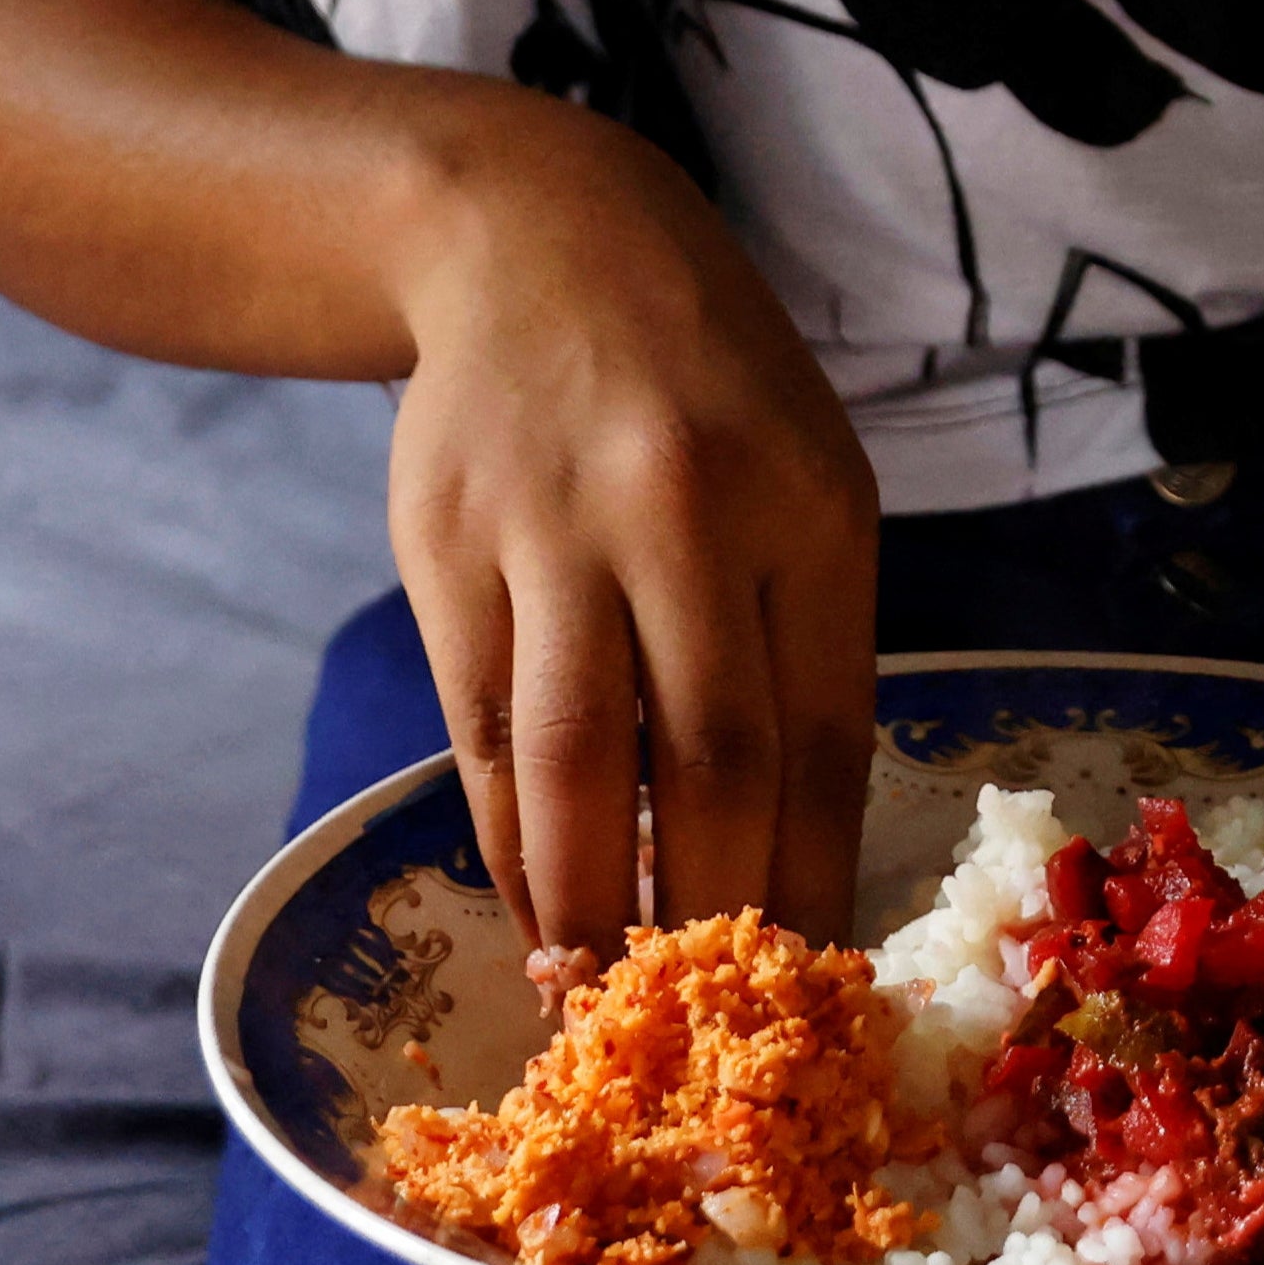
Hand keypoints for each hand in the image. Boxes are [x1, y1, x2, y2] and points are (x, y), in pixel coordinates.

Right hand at [381, 109, 884, 960]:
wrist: (532, 240)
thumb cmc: (704, 386)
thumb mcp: (805, 476)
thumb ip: (805, 643)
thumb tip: (794, 858)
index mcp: (804, 506)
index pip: (817, 735)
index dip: (812, 880)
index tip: (812, 988)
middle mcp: (681, 513)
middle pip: (704, 765)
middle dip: (709, 917)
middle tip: (709, 1024)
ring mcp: (552, 530)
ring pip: (570, 767)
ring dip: (589, 906)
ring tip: (607, 997)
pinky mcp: (446, 551)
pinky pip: (477, 735)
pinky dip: (507, 843)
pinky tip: (535, 905)